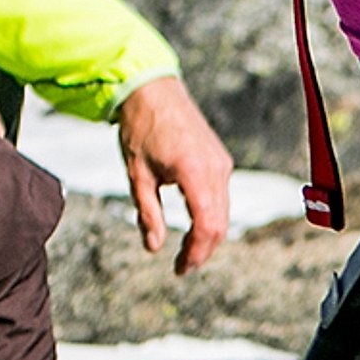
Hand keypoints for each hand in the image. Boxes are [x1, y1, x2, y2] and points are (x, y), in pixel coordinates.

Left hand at [116, 76, 239, 272]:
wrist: (151, 91)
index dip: (196, 252)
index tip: (180, 269)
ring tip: (186, 253)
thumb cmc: (140, 129)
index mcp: (194, 172)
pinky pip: (220, 197)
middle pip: (220, 223)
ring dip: (208, 235)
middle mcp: (215, 168)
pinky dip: (210, 217)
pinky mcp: (220, 160)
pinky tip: (193, 226)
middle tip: (182, 267)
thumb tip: (153, 246)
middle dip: (202, 250)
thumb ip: (147, 212)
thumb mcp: (137, 175)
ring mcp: (221, 163)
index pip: (206, 225)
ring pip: (223, 212)